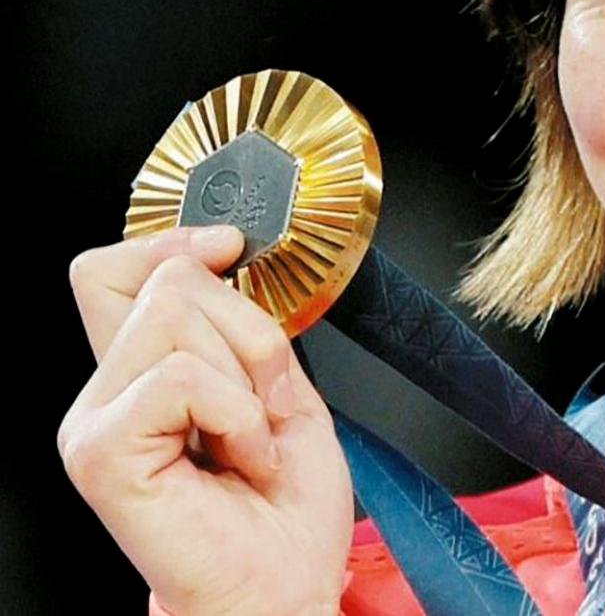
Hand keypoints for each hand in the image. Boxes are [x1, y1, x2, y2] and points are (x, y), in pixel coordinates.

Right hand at [59, 226, 351, 615]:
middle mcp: (107, 391)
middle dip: (248, 332)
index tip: (230, 246)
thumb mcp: (277, 384)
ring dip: (248, 376)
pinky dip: (235, 410)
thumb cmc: (286, 506)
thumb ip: (237, 322)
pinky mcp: (100, 452)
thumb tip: (215, 250)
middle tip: (265, 407)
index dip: (172, 242)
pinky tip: (239, 458)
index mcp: (142, 371)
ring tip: (252, 439)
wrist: (289, 584)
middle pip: (169, 280)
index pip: (113, 269)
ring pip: (177, 313)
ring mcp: (95, 421)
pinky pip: (181, 374)